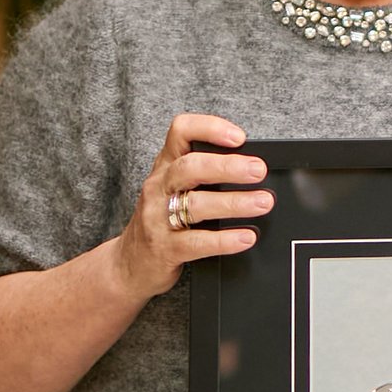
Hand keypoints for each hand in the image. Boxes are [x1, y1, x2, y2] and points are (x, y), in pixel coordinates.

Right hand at [111, 114, 271, 300]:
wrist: (130, 263)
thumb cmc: (162, 220)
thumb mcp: (175, 189)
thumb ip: (205, 176)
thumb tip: (253, 169)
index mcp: (166, 166)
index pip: (181, 131)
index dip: (210, 128)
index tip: (239, 137)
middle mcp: (159, 187)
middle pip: (190, 167)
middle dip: (228, 166)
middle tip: (258, 170)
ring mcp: (158, 218)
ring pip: (195, 205)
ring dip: (233, 202)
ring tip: (262, 203)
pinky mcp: (164, 248)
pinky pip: (196, 242)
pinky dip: (224, 240)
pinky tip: (246, 237)